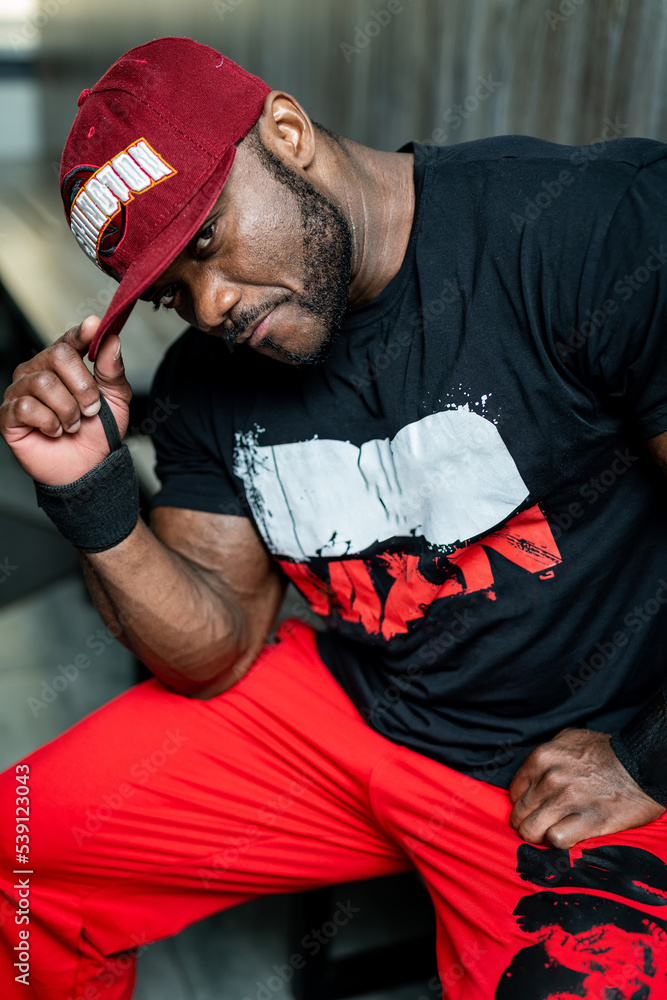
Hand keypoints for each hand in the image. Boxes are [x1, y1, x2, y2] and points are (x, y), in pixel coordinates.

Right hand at [0, 316, 130, 485]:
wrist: (88, 468)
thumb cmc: (97, 433)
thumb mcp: (116, 400)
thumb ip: (113, 370)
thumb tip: (111, 339)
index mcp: (62, 365)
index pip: (69, 340)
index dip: (81, 333)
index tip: (95, 326)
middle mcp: (37, 372)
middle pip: (58, 355)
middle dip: (83, 386)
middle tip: (91, 409)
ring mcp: (20, 392)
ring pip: (44, 383)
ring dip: (68, 410)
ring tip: (73, 425)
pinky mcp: (9, 415)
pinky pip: (28, 407)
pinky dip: (50, 422)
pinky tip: (54, 431)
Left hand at [508, 728, 664, 848]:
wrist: (641, 764)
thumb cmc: (606, 752)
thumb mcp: (569, 739)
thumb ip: (547, 756)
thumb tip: (533, 774)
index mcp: (543, 758)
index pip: (515, 792)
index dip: (523, 804)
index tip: (533, 809)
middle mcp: (551, 778)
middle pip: (520, 814)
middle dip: (527, 823)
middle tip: (540, 826)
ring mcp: (567, 800)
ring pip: (531, 830)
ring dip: (539, 837)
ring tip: (550, 834)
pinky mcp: (587, 821)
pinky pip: (556, 840)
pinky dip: (558, 842)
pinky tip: (567, 836)